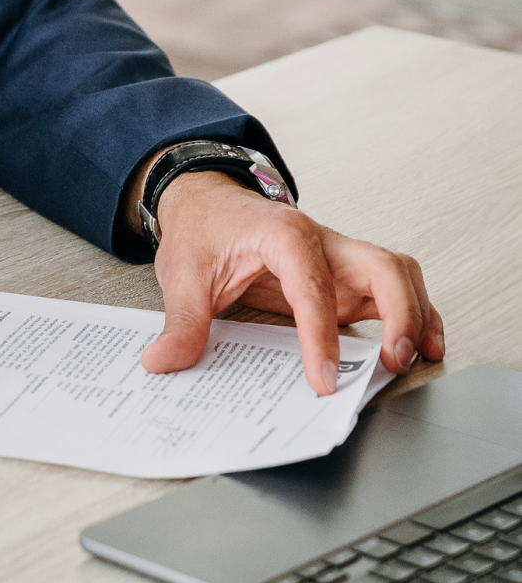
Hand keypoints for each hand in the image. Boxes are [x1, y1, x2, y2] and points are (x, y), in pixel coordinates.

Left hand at [129, 169, 444, 394]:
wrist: (205, 203)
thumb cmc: (202, 230)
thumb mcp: (182, 275)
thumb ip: (181, 322)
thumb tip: (163, 361)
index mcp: (284, 235)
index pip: (314, 288)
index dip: (321, 337)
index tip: (322, 378)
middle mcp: (322, 242)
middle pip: (383, 268)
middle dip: (399, 314)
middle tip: (392, 362)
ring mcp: (337, 259)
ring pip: (397, 275)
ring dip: (415, 313)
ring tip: (417, 357)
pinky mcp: (342, 277)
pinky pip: (389, 290)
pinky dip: (410, 314)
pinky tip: (417, 346)